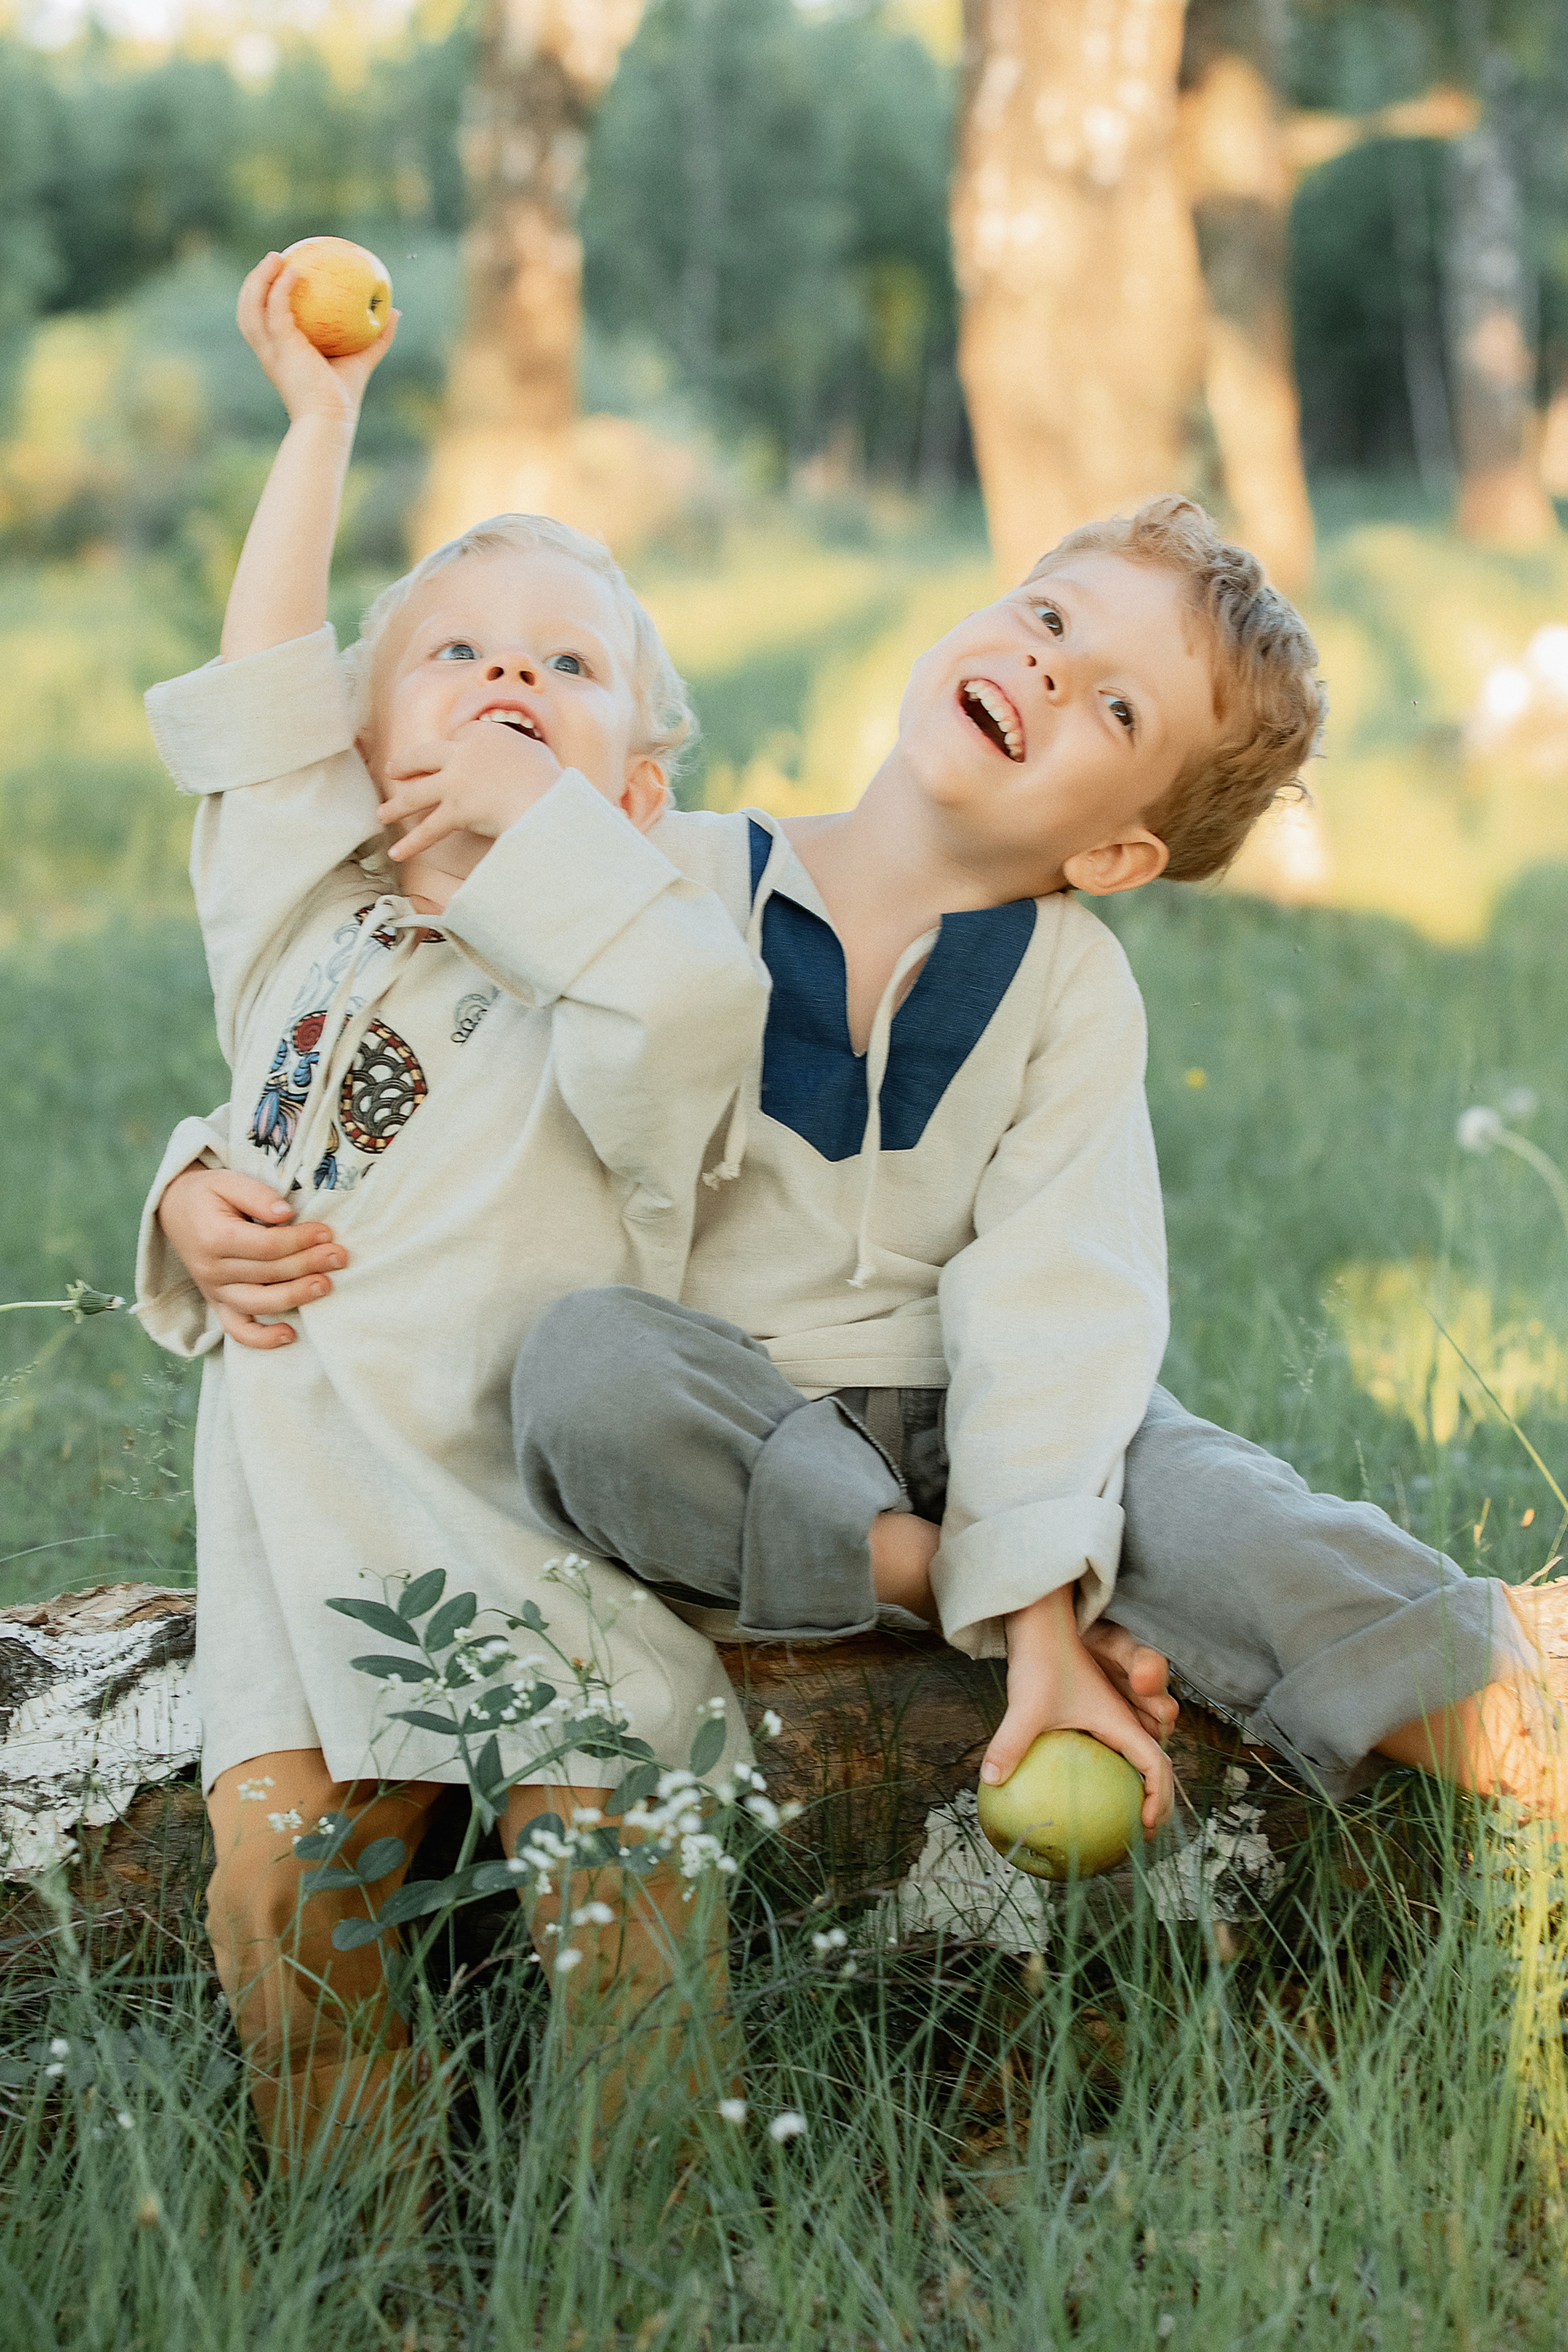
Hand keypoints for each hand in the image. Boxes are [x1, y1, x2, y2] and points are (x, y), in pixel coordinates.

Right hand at [157, 1166, 346, 1350]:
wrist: (175, 1210)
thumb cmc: (208, 1194)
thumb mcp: (228, 1181)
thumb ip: (257, 1194)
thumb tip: (286, 1213)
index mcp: (214, 1237)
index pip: (266, 1245)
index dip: (299, 1241)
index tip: (326, 1233)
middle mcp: (212, 1269)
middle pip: (268, 1273)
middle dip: (308, 1264)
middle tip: (339, 1256)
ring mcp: (214, 1291)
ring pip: (259, 1303)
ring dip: (295, 1297)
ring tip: (325, 1285)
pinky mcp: (218, 1304)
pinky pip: (238, 1330)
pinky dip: (262, 1339)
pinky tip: (290, 1335)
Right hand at [237, 251, 397, 426]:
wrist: (330, 421)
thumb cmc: (343, 398)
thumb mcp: (361, 360)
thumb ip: (377, 338)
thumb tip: (396, 312)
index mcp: (280, 354)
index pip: (262, 321)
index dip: (265, 297)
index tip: (280, 275)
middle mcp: (269, 351)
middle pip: (247, 310)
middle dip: (255, 282)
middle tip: (275, 259)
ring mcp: (271, 350)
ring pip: (250, 307)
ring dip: (258, 279)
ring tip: (276, 257)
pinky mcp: (281, 347)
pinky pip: (276, 309)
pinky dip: (282, 288)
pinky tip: (296, 272)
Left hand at [378, 726, 562, 863]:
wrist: (543, 797)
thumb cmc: (548, 779)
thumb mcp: (535, 753)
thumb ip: (519, 755)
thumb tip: (522, 764)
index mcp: (484, 735)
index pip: (459, 736)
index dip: (454, 747)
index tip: (451, 754)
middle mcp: (462, 754)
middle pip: (424, 755)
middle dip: (405, 764)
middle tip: (392, 770)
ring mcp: (454, 782)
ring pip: (417, 793)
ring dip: (397, 805)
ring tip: (382, 814)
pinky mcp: (455, 810)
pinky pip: (429, 830)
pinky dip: (412, 843)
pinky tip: (396, 853)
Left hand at [981, 1587, 1173, 1833]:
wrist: (1041, 1624)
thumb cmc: (1042, 1660)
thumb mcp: (1027, 1704)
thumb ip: (1011, 1741)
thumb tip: (991, 1780)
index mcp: (1121, 1721)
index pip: (1156, 1766)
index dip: (1160, 1799)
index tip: (1146, 1826)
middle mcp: (1124, 1721)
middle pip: (1155, 1767)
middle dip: (1158, 1803)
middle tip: (1140, 1836)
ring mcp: (1111, 1719)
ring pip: (1138, 1759)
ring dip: (1141, 1790)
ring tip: (1123, 1825)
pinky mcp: (1094, 1717)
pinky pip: (1113, 1752)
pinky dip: (1114, 1775)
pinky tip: (1084, 1798)